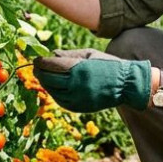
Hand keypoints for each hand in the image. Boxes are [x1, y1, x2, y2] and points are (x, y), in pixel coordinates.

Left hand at [33, 49, 151, 112]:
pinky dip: (54, 93)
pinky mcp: (79, 107)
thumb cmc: (108, 65)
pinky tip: (54, 86)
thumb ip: (69, 54)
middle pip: (48, 78)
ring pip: (52, 91)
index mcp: (78, 68)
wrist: (126, 85)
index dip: (40, 62)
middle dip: (39, 72)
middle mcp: (75, 85)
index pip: (50, 65)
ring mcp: (77, 98)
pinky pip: (60, 100)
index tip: (36, 59)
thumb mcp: (89, 54)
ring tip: (44, 76)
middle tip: (36, 67)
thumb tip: (51, 55)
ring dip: (45, 83)